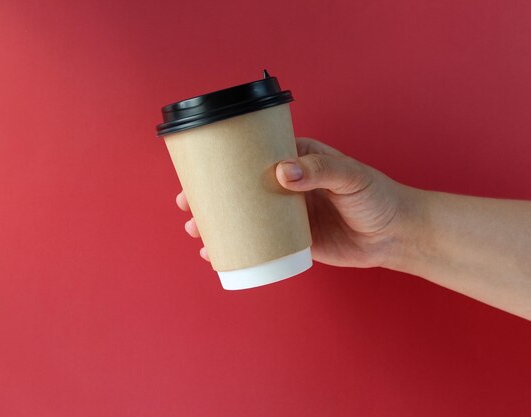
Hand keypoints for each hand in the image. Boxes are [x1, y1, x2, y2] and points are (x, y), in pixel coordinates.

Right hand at [176, 137, 413, 267]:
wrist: (396, 236)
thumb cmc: (377, 197)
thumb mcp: (351, 176)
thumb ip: (321, 170)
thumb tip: (284, 172)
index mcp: (297, 160)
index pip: (254, 155)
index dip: (224, 162)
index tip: (200, 170)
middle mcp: (287, 186)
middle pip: (240, 188)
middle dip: (211, 195)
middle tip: (188, 204)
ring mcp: (287, 215)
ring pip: (244, 216)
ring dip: (218, 223)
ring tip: (196, 231)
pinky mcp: (292, 240)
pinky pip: (258, 243)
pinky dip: (237, 248)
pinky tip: (218, 255)